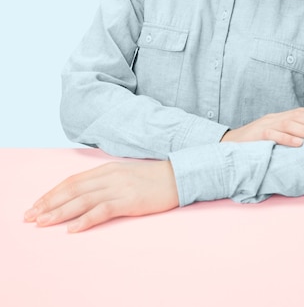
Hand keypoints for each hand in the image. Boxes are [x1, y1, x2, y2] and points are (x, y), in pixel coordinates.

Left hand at [24, 159, 178, 232]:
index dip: (53, 192)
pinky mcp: (129, 200)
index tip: (37, 204)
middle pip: (72, 189)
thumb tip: (87, 193)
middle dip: (49, 203)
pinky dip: (84, 220)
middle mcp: (109, 175)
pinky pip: (102, 210)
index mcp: (107, 168)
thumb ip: (107, 180)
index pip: (73, 180)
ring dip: (60, 212)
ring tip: (43, 222)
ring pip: (82, 200)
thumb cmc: (154, 178)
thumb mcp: (126, 174)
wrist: (180, 175)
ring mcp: (119, 187)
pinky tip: (72, 229)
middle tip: (30, 216)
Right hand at [221, 107, 303, 146]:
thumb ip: (289, 134)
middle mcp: (273, 118)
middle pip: (299, 116)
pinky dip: (287, 139)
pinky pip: (273, 135)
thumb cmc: (253, 144)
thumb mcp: (273, 136)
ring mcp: (264, 125)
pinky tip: (299, 145)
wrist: (227, 145)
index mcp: (278, 117)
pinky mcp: (256, 135)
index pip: (302, 112)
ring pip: (289, 124)